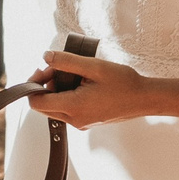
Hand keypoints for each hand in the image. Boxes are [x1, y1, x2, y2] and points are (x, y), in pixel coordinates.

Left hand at [29, 50, 156, 127]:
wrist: (145, 98)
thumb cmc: (123, 82)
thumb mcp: (94, 66)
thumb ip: (67, 62)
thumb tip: (45, 57)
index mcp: (74, 107)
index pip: (36, 102)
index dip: (34, 84)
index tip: (45, 68)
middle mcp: (75, 119)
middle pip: (43, 106)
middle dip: (44, 85)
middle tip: (58, 67)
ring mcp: (81, 123)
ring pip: (55, 108)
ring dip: (56, 90)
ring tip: (73, 73)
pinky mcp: (87, 121)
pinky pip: (67, 110)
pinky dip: (67, 96)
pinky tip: (80, 82)